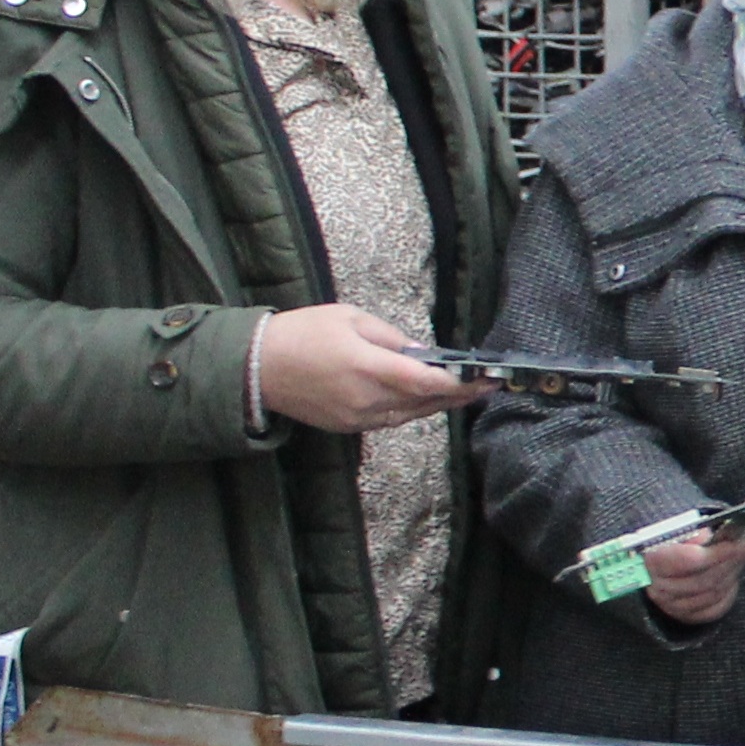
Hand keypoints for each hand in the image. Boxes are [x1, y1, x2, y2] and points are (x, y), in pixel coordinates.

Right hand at [257, 304, 479, 434]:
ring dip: (437, 404)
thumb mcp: (351, 318)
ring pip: (410, 414)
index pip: (425, 382)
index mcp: (366, 367)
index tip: (484, 378)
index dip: (459, 383)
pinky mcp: (349, 427)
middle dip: (458, 395)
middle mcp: (366, 399)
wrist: (258, 366)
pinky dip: (411, 409)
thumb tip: (424, 354)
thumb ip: (392, 337)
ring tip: (463, 392)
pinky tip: (426, 399)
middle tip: (486, 385)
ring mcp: (358, 418)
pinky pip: (391, 420)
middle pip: (424, 403)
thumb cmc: (303, 333)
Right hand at [636, 530, 744, 628]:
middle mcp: (658, 587)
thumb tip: (711, 537)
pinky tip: (734, 577)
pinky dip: (729, 592)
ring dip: (732, 574)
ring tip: (742, 557)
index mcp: (652, 562)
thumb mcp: (677, 528)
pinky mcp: (685, 616)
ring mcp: (671, 605)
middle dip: (731, 562)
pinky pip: (715, 609)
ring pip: (712, 594)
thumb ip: (694, 532)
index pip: (690, 561)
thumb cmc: (670, 541)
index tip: (741, 543)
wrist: (659, 558)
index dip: (718, 553)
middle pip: (704, 580)